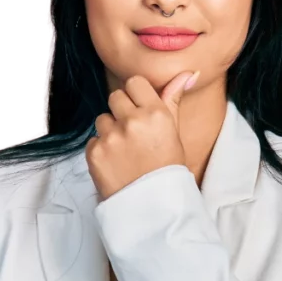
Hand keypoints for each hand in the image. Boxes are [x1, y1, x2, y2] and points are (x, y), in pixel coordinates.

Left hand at [86, 71, 197, 200]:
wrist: (153, 207)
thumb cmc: (167, 170)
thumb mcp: (174, 133)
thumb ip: (173, 100)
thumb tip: (188, 73)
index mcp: (156, 113)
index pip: (134, 82)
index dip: (136, 96)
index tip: (141, 111)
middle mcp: (133, 121)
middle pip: (115, 97)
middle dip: (122, 112)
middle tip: (133, 135)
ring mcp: (112, 137)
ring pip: (102, 119)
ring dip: (110, 131)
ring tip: (125, 152)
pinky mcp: (95, 152)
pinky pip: (93, 140)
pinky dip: (102, 151)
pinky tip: (116, 164)